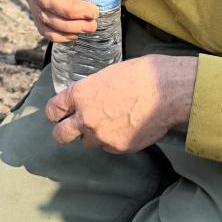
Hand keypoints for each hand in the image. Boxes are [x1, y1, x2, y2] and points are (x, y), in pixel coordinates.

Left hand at [44, 52, 197, 151]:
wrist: (168, 91)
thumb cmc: (143, 75)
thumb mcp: (109, 74)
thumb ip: (92, 90)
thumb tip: (89, 98)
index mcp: (81, 94)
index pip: (53, 109)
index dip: (54, 113)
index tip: (57, 115)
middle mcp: (86, 117)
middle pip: (60, 135)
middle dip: (62, 133)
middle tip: (68, 131)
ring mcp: (101, 135)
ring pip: (88, 141)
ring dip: (95, 135)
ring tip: (114, 122)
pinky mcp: (118, 147)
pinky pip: (109, 147)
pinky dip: (115, 140)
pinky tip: (129, 126)